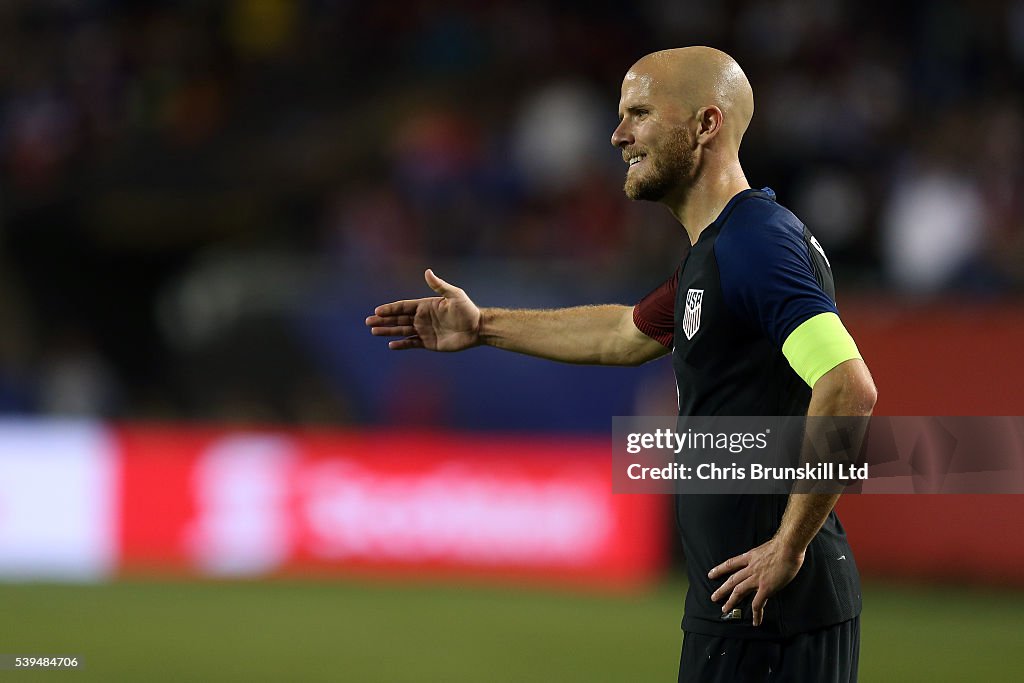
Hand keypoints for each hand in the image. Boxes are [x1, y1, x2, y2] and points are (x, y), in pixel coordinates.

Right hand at [365, 269, 480, 350]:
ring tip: (374, 331)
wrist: (477, 328)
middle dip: (383, 320)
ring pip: (402, 331)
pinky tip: (391, 345)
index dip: (390, 309)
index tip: (377, 311)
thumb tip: (427, 272)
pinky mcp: (429, 343)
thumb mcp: (454, 295)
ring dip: (388, 331)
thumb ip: (439, 285)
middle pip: (398, 319)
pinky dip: (402, 345)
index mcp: (425, 306)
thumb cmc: (467, 310)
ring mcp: (425, 331)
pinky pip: (412, 343)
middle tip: (368, 322)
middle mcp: (422, 318)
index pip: (403, 307)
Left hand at [707, 537, 804, 625]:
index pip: (731, 564)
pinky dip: (756, 613)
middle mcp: (750, 568)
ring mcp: (756, 578)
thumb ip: (763, 555)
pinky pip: (758, 603)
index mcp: (750, 557)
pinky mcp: (766, 588)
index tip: (711, 574)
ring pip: (739, 591)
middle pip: (732, 580)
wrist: (788, 547)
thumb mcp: (766, 547)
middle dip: (722, 589)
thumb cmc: (784, 545)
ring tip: (725, 609)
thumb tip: (766, 559)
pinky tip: (755, 621)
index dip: (720, 569)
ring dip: (731, 601)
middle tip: (714, 597)